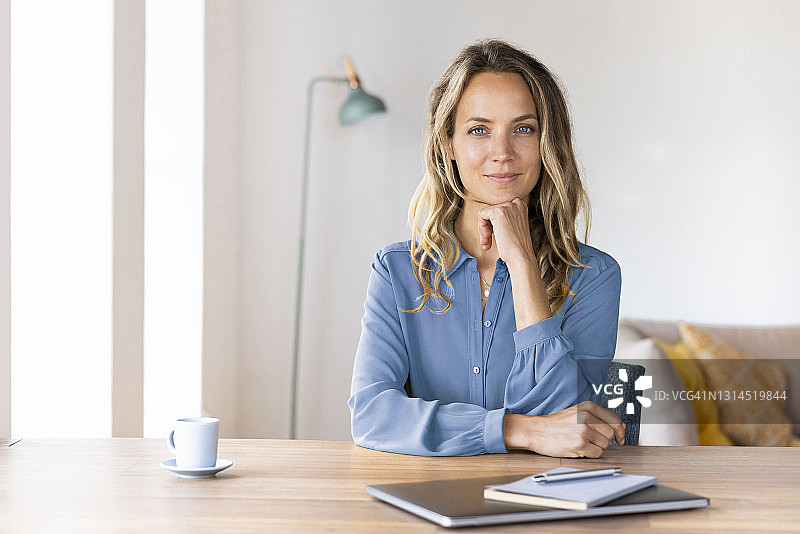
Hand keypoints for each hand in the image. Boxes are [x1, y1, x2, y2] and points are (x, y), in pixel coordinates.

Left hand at [477, 198, 533, 267]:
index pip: (500, 210)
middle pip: (492, 211)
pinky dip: (481, 228)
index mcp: (521, 206)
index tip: (493, 237)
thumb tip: (486, 216)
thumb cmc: (516, 247)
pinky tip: (487, 238)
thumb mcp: (513, 227)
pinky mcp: (499, 211)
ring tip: (486, 242)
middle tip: (487, 242)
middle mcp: (516, 203)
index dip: (494, 224)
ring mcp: (508, 206)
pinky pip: (481, 215)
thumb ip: (504, 219)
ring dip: (483, 229)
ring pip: (485, 213)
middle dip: (487, 227)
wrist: (520, 256)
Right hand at [503, 401, 625, 457]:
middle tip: (590, 440)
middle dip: (603, 440)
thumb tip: (621, 427)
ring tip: (581, 442)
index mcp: (588, 406)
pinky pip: (597, 453)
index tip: (619, 438)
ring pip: (605, 445)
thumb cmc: (556, 424)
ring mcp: (583, 430)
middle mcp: (587, 416)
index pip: (615, 420)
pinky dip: (590, 454)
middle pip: (611, 434)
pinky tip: (579, 448)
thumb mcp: (578, 413)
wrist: (537, 430)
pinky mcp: (579, 443)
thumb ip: (599, 418)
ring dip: (596, 447)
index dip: (620, 432)